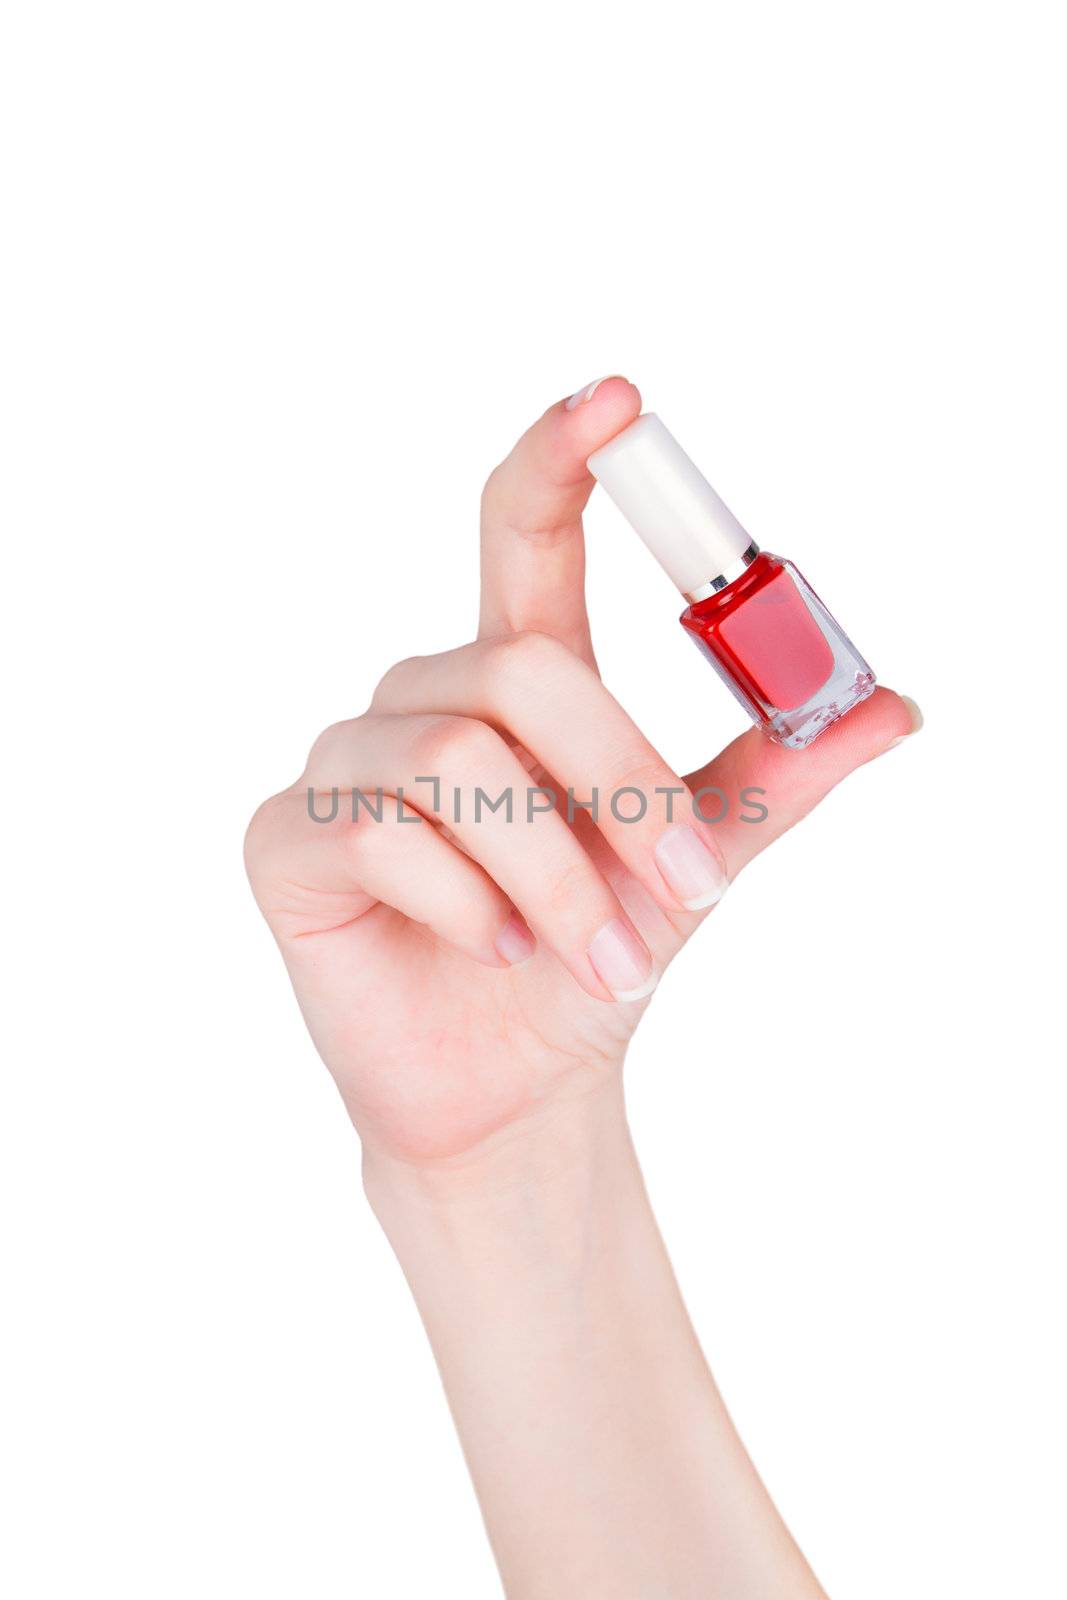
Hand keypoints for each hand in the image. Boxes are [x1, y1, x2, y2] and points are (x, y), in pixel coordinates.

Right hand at [245, 379, 914, 1170]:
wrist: (518, 1086)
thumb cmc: (595, 957)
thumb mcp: (696, 862)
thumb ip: (779, 774)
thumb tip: (897, 704)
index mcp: (515, 683)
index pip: (524, 535)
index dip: (563, 459)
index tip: (623, 398)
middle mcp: (423, 701)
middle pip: (517, 667)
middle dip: (620, 786)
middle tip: (683, 898)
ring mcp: (344, 764)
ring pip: (457, 763)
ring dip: (557, 875)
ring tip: (604, 958)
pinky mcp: (285, 838)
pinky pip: (381, 834)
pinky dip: (469, 906)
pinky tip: (494, 949)